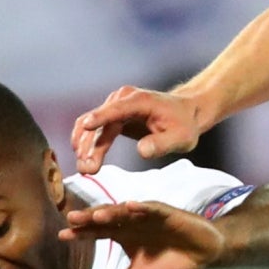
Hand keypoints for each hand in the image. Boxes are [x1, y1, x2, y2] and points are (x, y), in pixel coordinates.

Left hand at [67, 200, 225, 268]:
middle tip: (72, 219)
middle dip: (90, 219)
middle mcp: (131, 223)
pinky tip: (131, 206)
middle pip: (107, 219)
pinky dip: (142, 208)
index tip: (62, 236)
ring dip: (112, 212)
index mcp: (123, 236)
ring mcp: (147, 216)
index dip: (81, 233)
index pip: (97, 232)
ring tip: (97, 215)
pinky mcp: (166, 213)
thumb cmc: (169, 264)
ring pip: (126, 212)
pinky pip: (152, 209)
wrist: (202, 255)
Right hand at [71, 86, 203, 173]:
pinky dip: (87, 143)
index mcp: (140, 101)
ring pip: (92, 126)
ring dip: (85, 147)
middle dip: (90, 146)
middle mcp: (123, 99)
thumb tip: (142, 151)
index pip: (116, 109)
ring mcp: (115, 105)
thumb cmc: (183, 126)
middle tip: (87, 170)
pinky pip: (94, 129)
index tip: (86, 126)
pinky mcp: (112, 115)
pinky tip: (83, 158)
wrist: (185, 114)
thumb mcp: (180, 138)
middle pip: (100, 122)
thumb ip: (161, 144)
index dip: (100, 117)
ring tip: (85, 169)